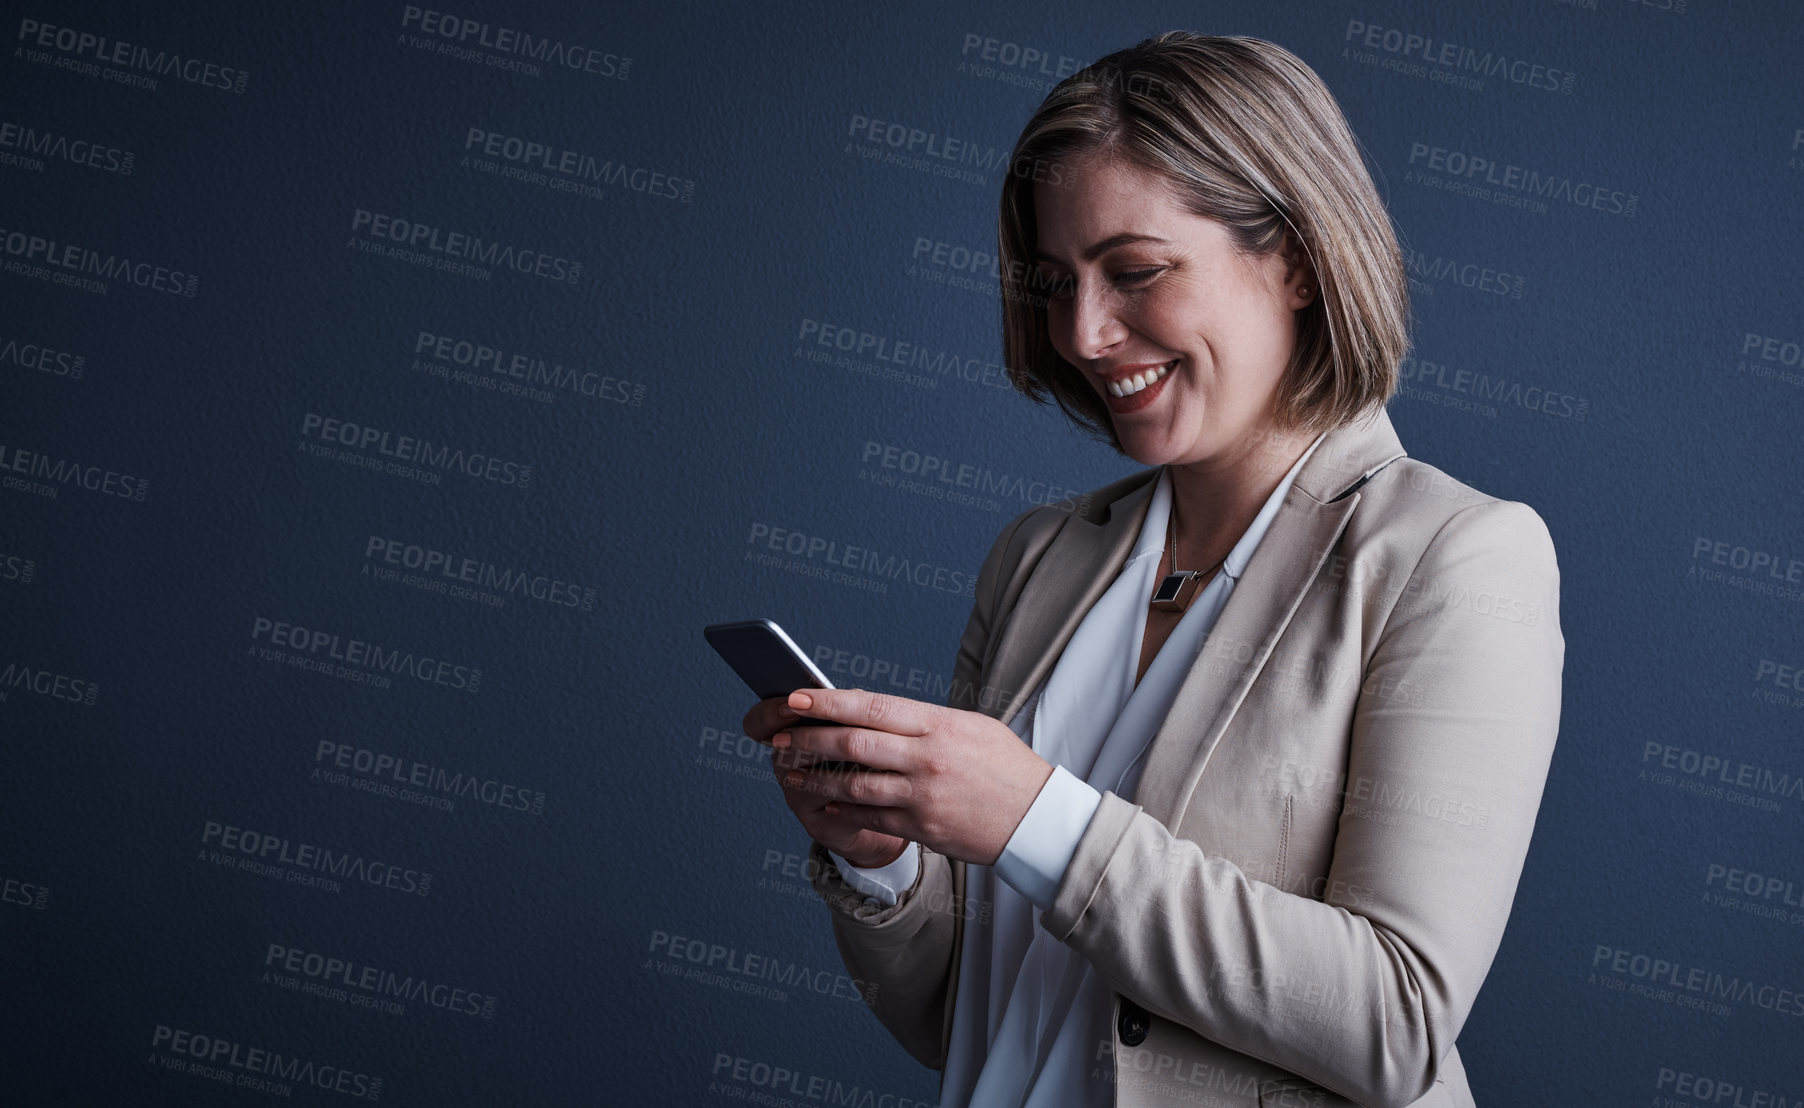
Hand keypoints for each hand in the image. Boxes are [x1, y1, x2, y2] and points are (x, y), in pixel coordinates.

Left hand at [766, 687, 1055, 866]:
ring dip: (816, 778)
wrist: (1038, 818)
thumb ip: (923, 721)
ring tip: (790, 771)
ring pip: (854, 785)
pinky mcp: (923, 829)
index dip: (827, 702)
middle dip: (809, 741)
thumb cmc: (1005, 767)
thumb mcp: (971, 727)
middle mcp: (927, 758)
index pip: (871, 706)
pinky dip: (842, 809)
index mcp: (938, 725)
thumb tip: (873, 713)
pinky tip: (824, 801)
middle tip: (780, 738)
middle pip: (853, 745)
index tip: (795, 698)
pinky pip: (871, 819)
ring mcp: (923, 796)